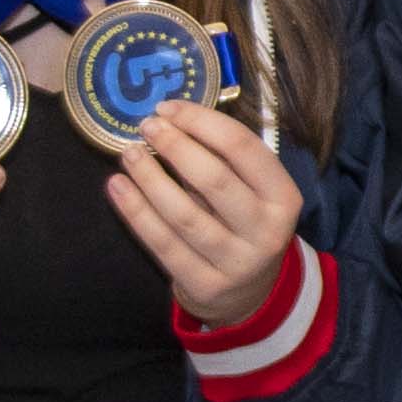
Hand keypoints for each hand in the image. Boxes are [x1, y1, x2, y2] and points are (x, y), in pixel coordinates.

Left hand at [104, 97, 306, 330]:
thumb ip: (222, 160)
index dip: (202, 122)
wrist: (247, 293)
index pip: (243, 149)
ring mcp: (237, 263)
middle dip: (176, 147)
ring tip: (129, 154)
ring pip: (185, 215)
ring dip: (151, 179)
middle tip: (147, 126)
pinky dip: (137, 212)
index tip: (168, 108)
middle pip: (215, 180)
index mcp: (284, 197)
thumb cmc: (242, 224)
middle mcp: (267, 231)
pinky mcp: (205, 285)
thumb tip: (170, 119)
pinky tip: (118, 187)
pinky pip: (164, 244)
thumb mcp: (251, 192)